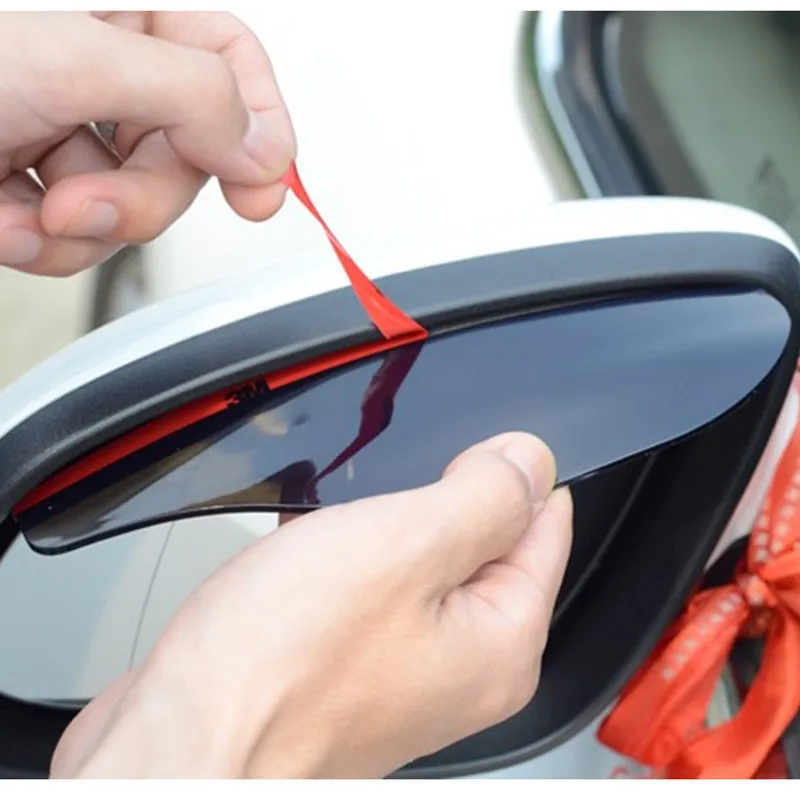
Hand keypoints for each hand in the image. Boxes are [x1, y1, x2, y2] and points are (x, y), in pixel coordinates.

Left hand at [0, 11, 294, 275]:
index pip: (226, 53)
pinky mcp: (39, 188)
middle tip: (92, 201)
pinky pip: (87, 237)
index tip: (262, 186)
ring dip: (91, 230)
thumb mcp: (68, 64)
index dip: (259, 121)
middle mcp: (97, 73)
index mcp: (116, 14)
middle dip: (143, 197)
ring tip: (37, 214)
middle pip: (187, 152)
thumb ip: (188, 96)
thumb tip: (264, 150)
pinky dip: (50, 249)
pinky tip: (9, 226)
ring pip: (139, 206)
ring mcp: (66, 132)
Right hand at [50, 433, 572, 778]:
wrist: (183, 739)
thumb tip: (530, 461)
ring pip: (426, 564)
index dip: (511, 475)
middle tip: (393, 499)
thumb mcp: (405, 546)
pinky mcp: (356, 669)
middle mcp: (464, 668)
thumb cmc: (280, 665)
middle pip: (487, 546)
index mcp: (500, 642)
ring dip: (390, 532)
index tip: (473, 452)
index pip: (546, 529)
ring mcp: (408, 672)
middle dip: (443, 505)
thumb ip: (484, 497)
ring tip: (350, 533)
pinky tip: (323, 563)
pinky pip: (380, 590)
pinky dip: (357, 563)